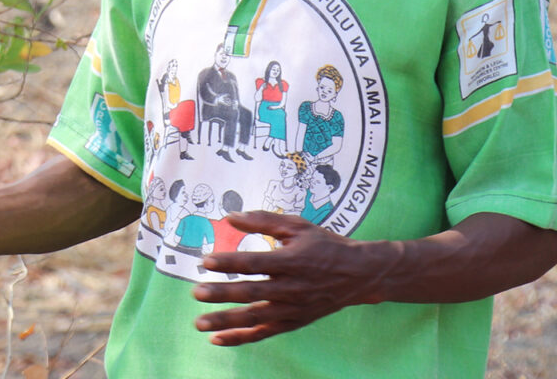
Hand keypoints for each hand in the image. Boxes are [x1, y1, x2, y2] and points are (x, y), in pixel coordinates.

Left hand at [189, 212, 398, 345]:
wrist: (360, 275)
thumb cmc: (325, 246)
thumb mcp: (298, 227)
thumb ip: (263, 221)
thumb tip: (230, 217)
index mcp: (292, 261)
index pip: (256, 263)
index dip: (230, 262)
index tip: (206, 261)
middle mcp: (291, 287)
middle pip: (252, 292)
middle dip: (222, 293)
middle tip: (196, 292)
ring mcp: (292, 308)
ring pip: (255, 317)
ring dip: (226, 320)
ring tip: (199, 323)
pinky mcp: (294, 322)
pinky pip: (264, 332)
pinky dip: (241, 338)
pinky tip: (217, 339)